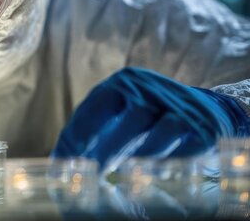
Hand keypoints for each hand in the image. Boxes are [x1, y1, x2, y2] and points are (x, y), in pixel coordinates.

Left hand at [52, 67, 248, 168]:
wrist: (205, 109)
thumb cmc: (144, 117)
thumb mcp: (114, 116)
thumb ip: (85, 136)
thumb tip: (56, 167)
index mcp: (122, 85)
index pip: (97, 106)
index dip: (81, 133)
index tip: (69, 161)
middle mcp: (150, 89)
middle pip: (132, 115)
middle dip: (112, 146)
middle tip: (95, 172)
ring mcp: (179, 106)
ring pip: (163, 129)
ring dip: (143, 154)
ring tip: (124, 176)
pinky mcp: (203, 126)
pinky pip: (188, 144)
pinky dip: (171, 160)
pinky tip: (155, 175)